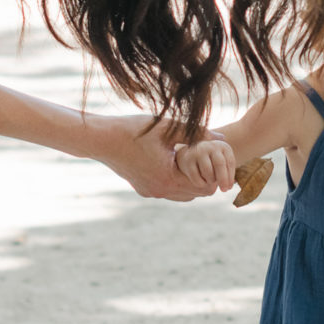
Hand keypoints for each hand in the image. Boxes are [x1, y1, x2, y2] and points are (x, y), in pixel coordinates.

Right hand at [97, 117, 224, 200]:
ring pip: (183, 195)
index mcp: (168, 178)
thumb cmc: (134, 130)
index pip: (204, 186)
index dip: (213, 173)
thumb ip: (197, 133)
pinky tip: (176, 163)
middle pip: (196, 193)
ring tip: (192, 160)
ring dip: (191, 180)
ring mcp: (151, 192)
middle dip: (204, 177)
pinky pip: (169, 192)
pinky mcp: (143, 190)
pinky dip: (177, 181)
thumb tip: (222, 138)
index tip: (213, 156)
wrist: (101, 139)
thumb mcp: (168, 128)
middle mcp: (160, 191)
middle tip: (206, 158)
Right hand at [177, 137, 236, 190]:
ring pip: (207, 171)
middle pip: (219, 164)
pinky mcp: (188, 159)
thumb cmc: (212, 161)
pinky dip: (200, 183)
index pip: (230, 162)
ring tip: (211, 182)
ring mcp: (198, 151)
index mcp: (222, 146)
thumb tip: (228, 187)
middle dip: (223, 179)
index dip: (231, 177)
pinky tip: (202, 183)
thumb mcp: (222, 163)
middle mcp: (211, 146)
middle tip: (224, 190)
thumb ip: (227, 172)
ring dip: (211, 180)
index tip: (229, 188)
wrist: (191, 153)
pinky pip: (196, 176)